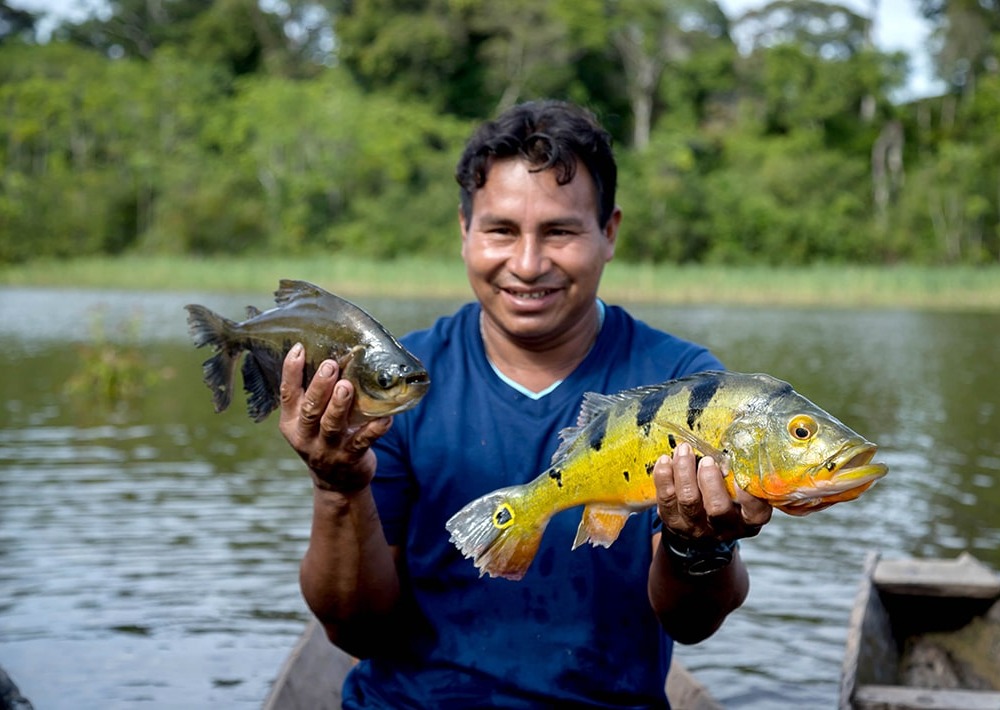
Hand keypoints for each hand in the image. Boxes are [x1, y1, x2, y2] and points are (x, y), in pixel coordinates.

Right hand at [278, 343, 391, 492]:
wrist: (336, 483)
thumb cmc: (324, 439)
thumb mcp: (310, 422)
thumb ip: (316, 397)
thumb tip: (334, 356)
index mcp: (292, 422)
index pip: (287, 394)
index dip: (290, 371)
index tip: (299, 348)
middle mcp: (305, 436)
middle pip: (309, 409)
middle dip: (320, 386)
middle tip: (330, 365)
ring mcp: (327, 449)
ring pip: (331, 425)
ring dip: (339, 405)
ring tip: (347, 386)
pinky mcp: (350, 458)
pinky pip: (363, 441)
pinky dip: (375, 429)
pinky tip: (386, 417)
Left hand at [654, 442, 771, 542]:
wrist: (699, 529)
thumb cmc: (726, 501)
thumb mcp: (740, 493)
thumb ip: (741, 471)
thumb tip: (738, 427)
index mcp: (747, 520)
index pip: (755, 513)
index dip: (749, 497)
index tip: (741, 476)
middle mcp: (723, 527)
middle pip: (717, 508)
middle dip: (710, 480)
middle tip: (707, 460)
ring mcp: (696, 527)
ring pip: (688, 500)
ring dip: (685, 471)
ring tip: (684, 450)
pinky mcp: (672, 521)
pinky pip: (665, 499)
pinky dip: (664, 477)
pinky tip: (665, 460)